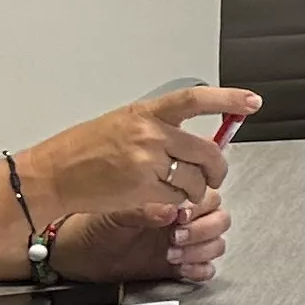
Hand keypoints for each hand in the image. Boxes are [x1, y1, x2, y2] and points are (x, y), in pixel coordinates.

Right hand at [17, 88, 260, 227]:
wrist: (53, 174)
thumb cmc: (82, 149)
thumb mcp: (123, 124)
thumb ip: (159, 128)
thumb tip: (194, 140)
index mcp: (146, 113)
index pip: (195, 100)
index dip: (227, 100)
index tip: (251, 102)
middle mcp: (149, 135)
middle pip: (207, 151)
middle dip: (218, 168)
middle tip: (216, 175)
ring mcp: (146, 163)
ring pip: (194, 180)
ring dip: (195, 190)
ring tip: (182, 190)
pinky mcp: (142, 190)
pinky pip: (176, 200)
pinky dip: (176, 205)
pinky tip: (162, 200)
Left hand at [57, 192, 228, 285]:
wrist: (81, 255)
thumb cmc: (95, 227)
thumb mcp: (116, 213)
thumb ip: (144, 209)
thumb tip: (169, 209)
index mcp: (172, 199)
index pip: (207, 196)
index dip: (200, 207)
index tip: (181, 215)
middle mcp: (183, 219)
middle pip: (219, 219)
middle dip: (203, 229)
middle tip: (176, 236)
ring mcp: (184, 243)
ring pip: (217, 243)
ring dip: (201, 250)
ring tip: (173, 253)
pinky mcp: (180, 266)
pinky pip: (207, 268)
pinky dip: (200, 269)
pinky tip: (181, 268)